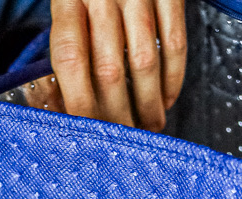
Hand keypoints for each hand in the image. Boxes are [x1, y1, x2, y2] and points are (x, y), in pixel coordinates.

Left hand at [49, 0, 185, 130]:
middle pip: (108, 70)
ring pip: (144, 62)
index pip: (69, 59)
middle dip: (117, 116)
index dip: (78, 103)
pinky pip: (174, 42)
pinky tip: (166, 99)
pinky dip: (172, 79)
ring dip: (147, 105)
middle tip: (123, 142)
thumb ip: (68, 48)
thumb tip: (67, 109)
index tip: (87, 135)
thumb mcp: (67, 5)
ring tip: (148, 128)